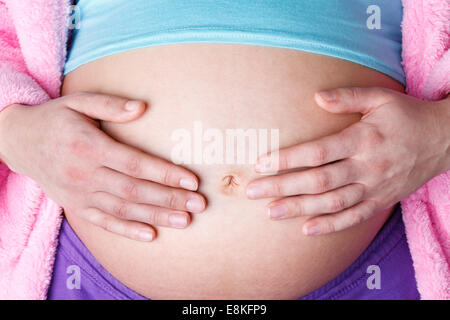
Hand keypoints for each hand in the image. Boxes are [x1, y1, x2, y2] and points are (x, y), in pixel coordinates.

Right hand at [0, 92, 205, 240]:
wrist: (18, 141)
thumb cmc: (55, 118)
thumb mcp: (78, 102)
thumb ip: (110, 105)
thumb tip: (142, 107)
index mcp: (89, 147)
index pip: (135, 164)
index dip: (166, 174)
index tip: (192, 180)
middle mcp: (85, 174)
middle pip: (135, 191)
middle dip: (170, 199)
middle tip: (200, 205)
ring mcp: (79, 194)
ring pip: (123, 210)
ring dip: (156, 217)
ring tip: (185, 221)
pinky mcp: (75, 206)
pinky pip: (103, 223)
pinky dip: (127, 231)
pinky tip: (151, 235)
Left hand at [246, 87, 448, 235]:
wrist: (445, 141)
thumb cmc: (407, 116)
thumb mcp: (381, 98)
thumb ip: (348, 96)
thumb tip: (316, 97)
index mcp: (363, 139)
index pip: (318, 152)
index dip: (287, 159)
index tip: (260, 163)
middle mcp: (367, 166)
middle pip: (318, 181)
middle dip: (282, 187)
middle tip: (252, 191)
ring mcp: (374, 188)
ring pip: (331, 203)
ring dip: (299, 209)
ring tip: (270, 213)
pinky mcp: (381, 202)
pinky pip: (354, 218)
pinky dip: (331, 226)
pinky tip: (307, 230)